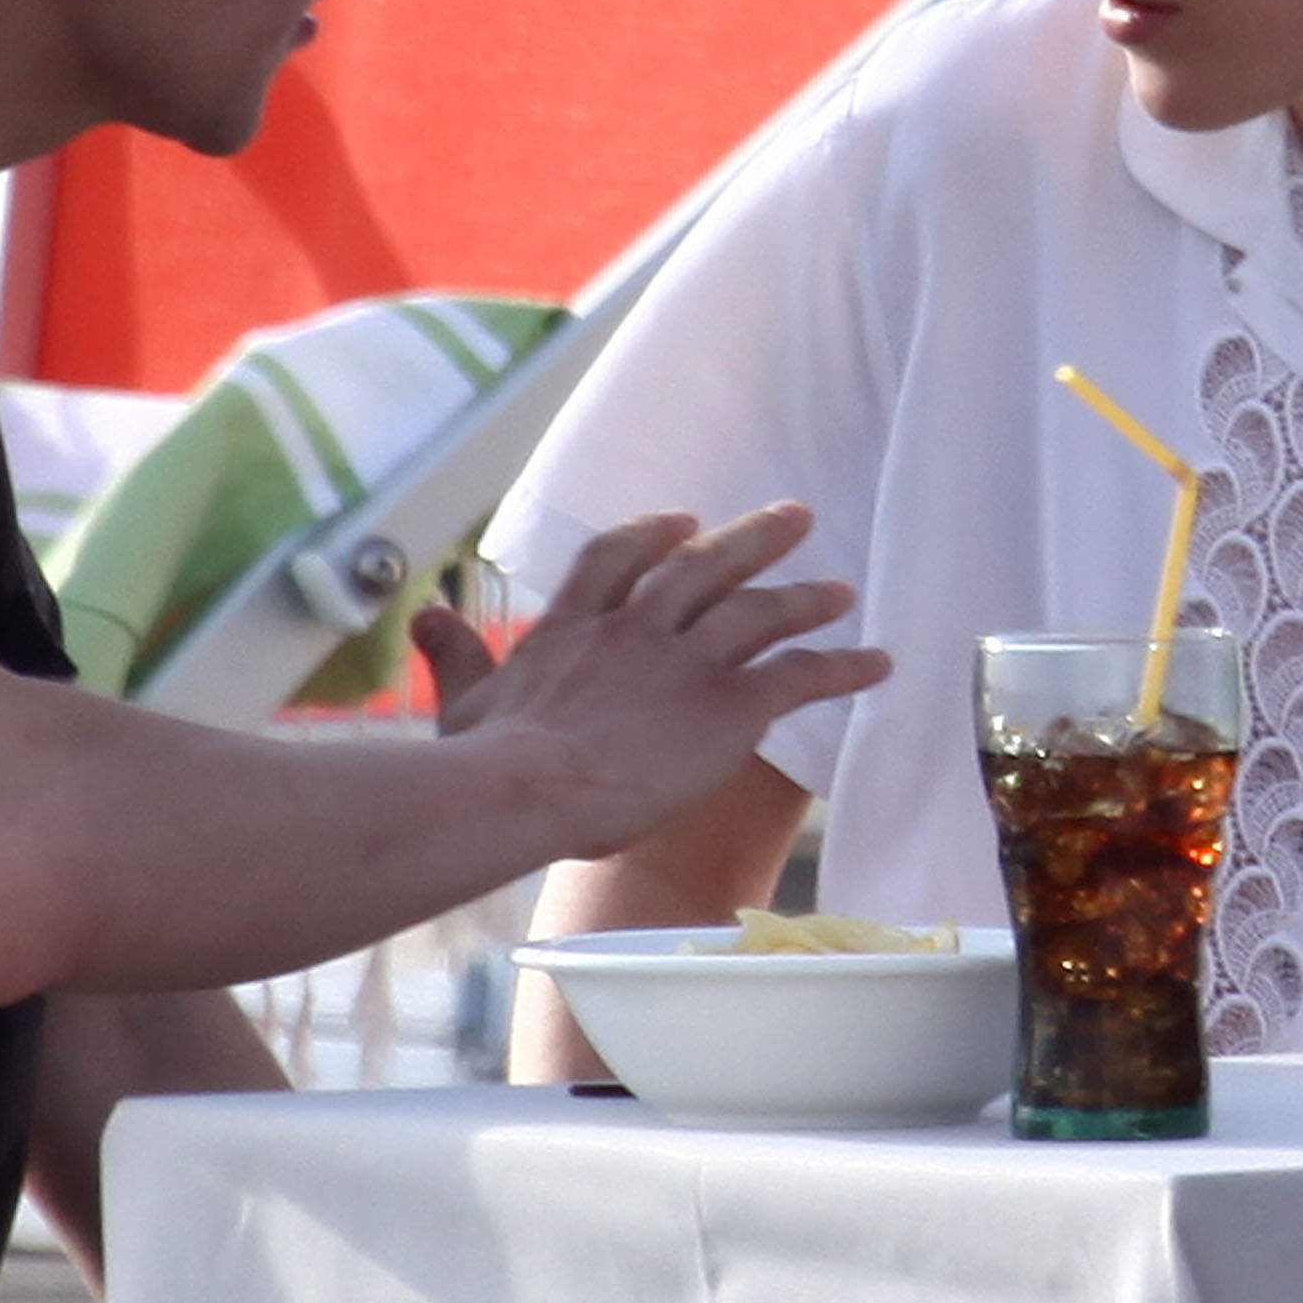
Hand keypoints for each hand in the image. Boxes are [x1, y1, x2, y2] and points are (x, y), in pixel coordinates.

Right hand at [408, 505, 887, 855]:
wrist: (527, 786)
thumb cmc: (488, 760)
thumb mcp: (464, 698)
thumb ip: (454, 652)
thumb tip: (424, 614)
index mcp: (575, 624)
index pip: (620, 558)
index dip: (653, 535)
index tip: (680, 521)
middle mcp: (638, 627)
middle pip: (704, 566)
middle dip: (750, 539)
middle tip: (793, 516)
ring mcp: (686, 660)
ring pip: (759, 611)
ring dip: (804, 596)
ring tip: (839, 587)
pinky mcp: (728, 704)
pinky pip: (800, 675)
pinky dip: (844, 665)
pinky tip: (878, 662)